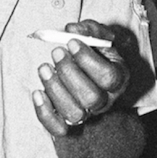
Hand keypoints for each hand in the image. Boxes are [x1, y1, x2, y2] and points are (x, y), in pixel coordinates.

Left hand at [32, 20, 129, 136]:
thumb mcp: (99, 37)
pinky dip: (45, 112)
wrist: (89, 73)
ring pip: (74, 113)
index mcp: (119, 78)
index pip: (108, 77)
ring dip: (55, 89)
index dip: (87, 60)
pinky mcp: (69, 122)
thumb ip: (89, 29)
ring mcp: (88, 113)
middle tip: (56, 52)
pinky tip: (37, 92)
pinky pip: (58, 128)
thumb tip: (72, 29)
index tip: (71, 42)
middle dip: (70, 73)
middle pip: (91, 98)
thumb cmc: (94, 52)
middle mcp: (106, 100)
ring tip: (44, 68)